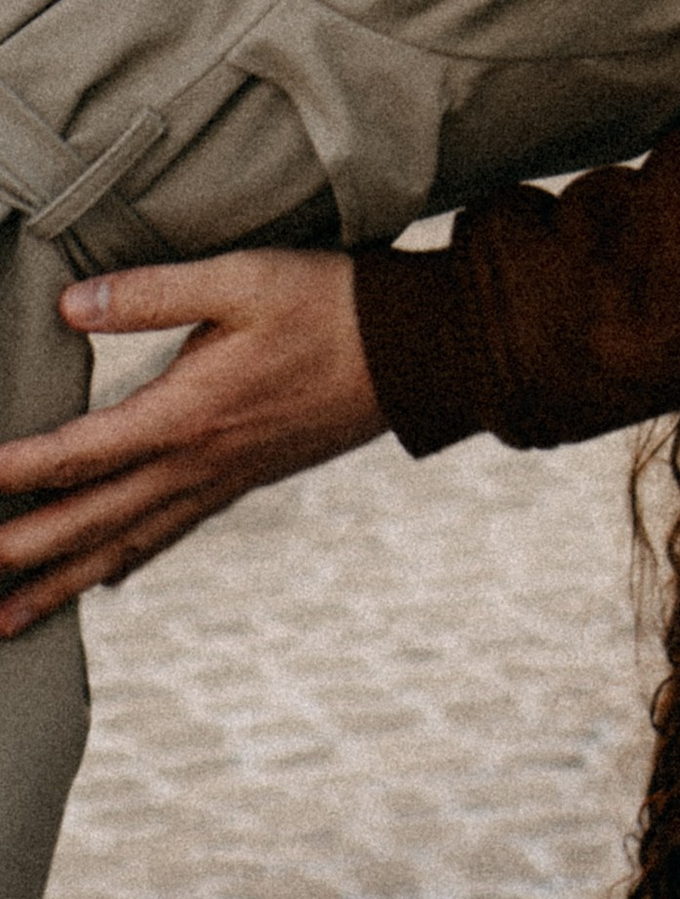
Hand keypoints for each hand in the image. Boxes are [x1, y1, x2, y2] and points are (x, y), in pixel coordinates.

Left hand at [0, 252, 385, 633]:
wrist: (418, 352)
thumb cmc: (331, 305)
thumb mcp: (242, 279)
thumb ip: (152, 293)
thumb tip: (68, 305)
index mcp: (185, 416)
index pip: (73, 457)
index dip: (7, 476)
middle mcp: (195, 465)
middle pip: (86, 523)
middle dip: (17, 556)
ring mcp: (220, 483)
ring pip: (123, 548)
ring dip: (59, 585)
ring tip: (6, 619)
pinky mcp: (243, 482)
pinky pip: (169, 538)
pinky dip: (126, 566)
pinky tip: (106, 581)